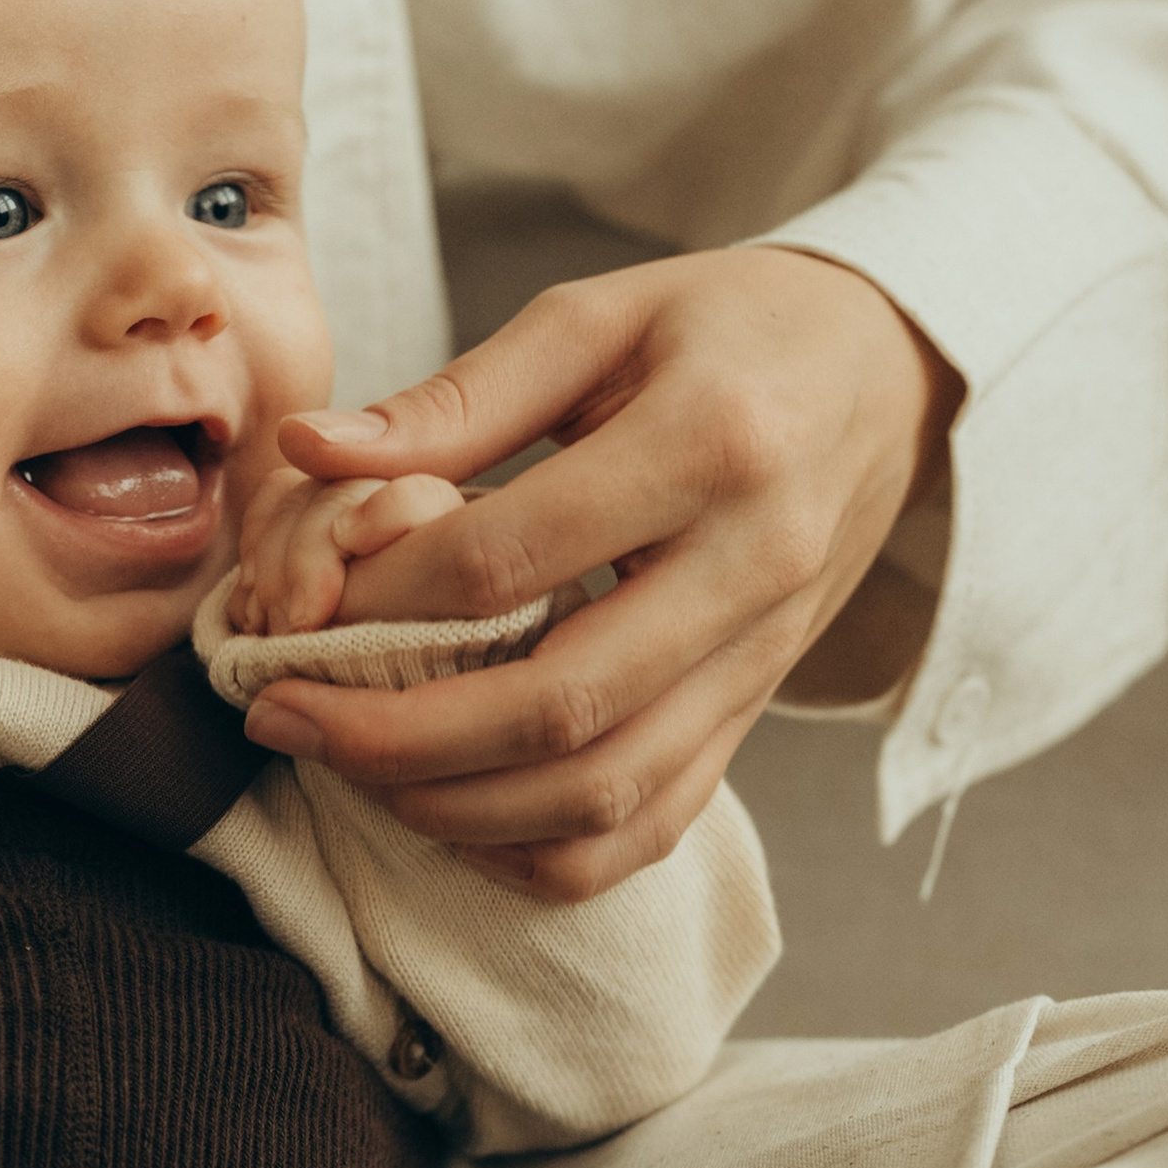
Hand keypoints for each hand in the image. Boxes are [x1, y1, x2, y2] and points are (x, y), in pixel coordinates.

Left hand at [242, 249, 957, 896]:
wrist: (888, 375)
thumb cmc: (730, 328)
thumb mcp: (599, 316)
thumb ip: (454, 396)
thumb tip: (309, 450)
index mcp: (710, 446)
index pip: (512, 559)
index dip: (384, 596)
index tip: (302, 602)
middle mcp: (749, 571)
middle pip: (557, 707)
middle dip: (394, 736)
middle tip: (280, 715)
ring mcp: (759, 661)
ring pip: (602, 791)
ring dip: (454, 807)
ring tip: (347, 766)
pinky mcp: (753, 714)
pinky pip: (647, 828)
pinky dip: (538, 851)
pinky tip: (452, 814)